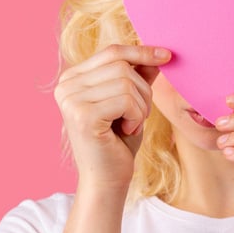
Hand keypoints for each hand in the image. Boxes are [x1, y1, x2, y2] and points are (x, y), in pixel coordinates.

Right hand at [53, 44, 170, 190]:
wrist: (107, 181)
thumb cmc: (118, 142)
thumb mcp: (131, 102)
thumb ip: (138, 76)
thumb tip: (158, 52)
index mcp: (72, 78)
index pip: (112, 51)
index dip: (141, 51)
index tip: (167, 55)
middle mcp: (66, 85)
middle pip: (121, 65)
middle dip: (142, 90)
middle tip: (138, 115)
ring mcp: (71, 99)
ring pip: (126, 81)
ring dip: (140, 106)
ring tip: (131, 125)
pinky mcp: (82, 115)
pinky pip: (126, 100)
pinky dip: (136, 116)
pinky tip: (127, 131)